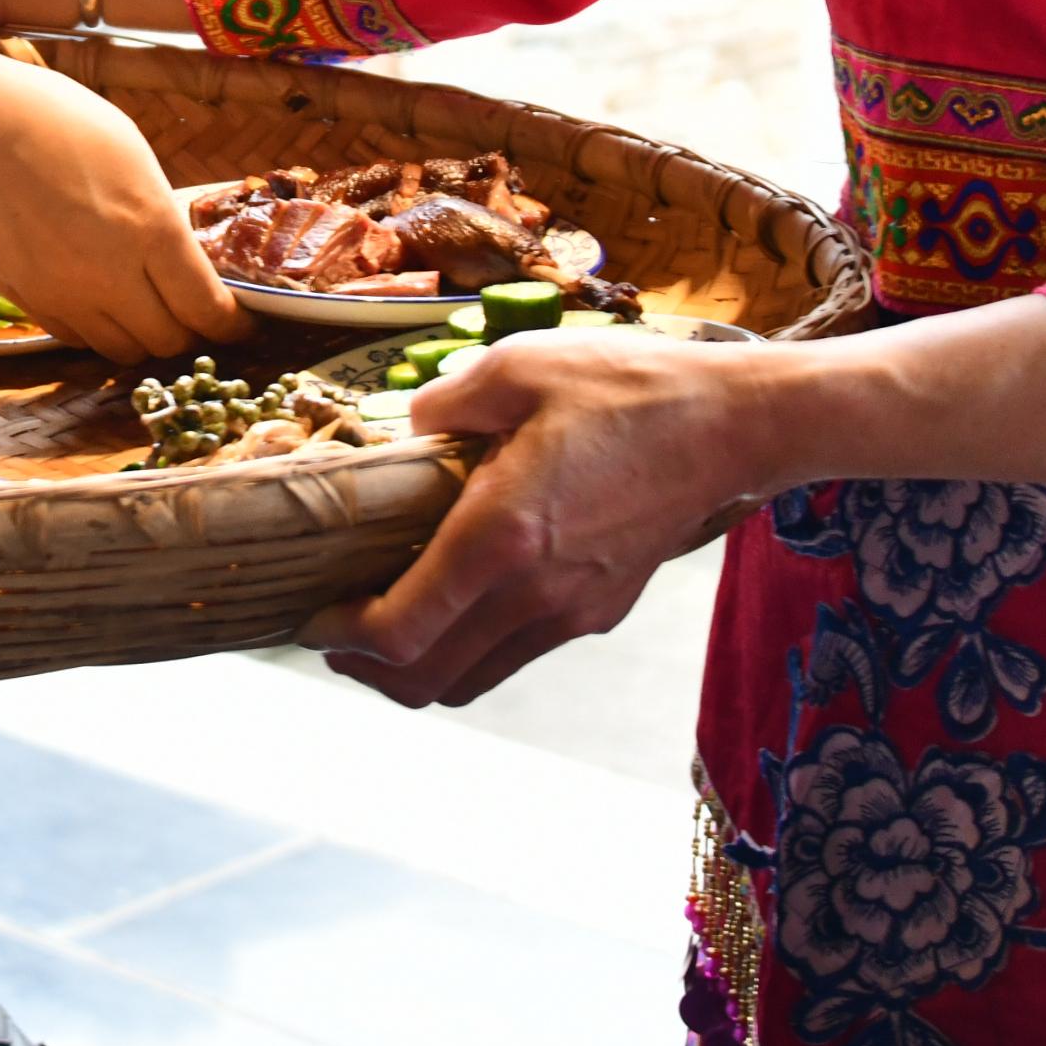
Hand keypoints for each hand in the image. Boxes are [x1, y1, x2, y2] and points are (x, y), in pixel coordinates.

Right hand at [0, 9, 248, 359]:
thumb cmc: (46, 115)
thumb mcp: (127, 149)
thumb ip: (156, 211)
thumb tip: (173, 250)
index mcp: (150, 229)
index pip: (207, 310)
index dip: (231, 325)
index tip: (239, 321)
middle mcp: (109, 275)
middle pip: (166, 341)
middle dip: (189, 333)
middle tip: (192, 313)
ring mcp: (61, 294)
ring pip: (117, 350)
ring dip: (140, 336)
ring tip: (144, 310)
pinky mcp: (21, 298)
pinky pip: (71, 335)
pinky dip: (94, 330)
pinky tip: (95, 301)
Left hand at [300, 329, 804, 707]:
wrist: (733, 425)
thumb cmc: (628, 387)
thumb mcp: (518, 365)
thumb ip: (443, 404)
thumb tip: (405, 434)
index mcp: (501, 535)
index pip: (400, 631)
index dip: (341, 637)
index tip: (312, 614)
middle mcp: (534, 592)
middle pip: (425, 679)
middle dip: (364, 668)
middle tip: (329, 632)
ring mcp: (571, 611)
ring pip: (470, 679)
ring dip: (414, 666)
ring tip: (380, 625)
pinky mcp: (597, 610)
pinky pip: (513, 655)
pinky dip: (466, 649)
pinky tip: (452, 601)